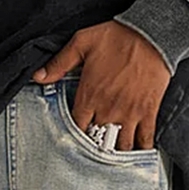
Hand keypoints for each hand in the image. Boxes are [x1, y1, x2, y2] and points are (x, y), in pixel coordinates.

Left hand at [32, 21, 170, 149]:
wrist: (151, 34)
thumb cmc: (116, 37)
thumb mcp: (81, 43)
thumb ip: (59, 63)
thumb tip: (37, 77)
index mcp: (89, 95)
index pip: (76, 128)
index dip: (74, 135)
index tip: (74, 138)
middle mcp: (108, 108)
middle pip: (97, 141)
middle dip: (94, 146)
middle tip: (92, 149)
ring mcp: (130, 112)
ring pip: (120, 145)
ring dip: (115, 152)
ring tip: (111, 155)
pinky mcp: (148, 111)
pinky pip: (145, 139)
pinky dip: (141, 150)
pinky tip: (137, 154)